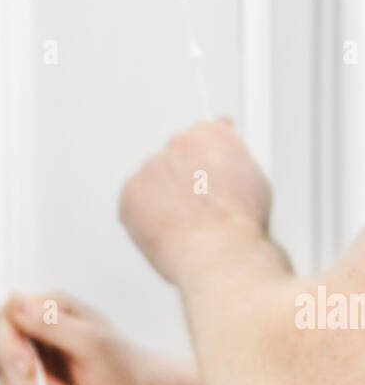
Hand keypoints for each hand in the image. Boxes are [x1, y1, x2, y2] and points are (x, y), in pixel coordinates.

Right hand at [0, 290, 169, 384]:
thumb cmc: (127, 369)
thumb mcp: (91, 343)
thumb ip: (52, 323)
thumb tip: (16, 301)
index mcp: (52, 308)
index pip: (7, 318)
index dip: (10, 345)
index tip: (29, 369)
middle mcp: (40, 328)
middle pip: (2, 351)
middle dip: (27, 379)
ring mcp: (38, 356)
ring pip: (8, 378)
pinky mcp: (38, 380)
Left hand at [118, 118, 271, 283]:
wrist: (217, 249)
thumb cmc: (238, 223)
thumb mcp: (254, 181)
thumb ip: (232, 162)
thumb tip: (227, 161)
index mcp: (211, 134)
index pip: (199, 137)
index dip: (202, 163)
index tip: (204, 180)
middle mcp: (179, 143)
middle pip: (173, 157)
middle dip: (180, 180)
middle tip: (196, 209)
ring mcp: (151, 167)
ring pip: (151, 180)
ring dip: (161, 198)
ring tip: (184, 224)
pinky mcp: (130, 193)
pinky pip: (132, 202)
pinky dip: (142, 217)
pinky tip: (166, 230)